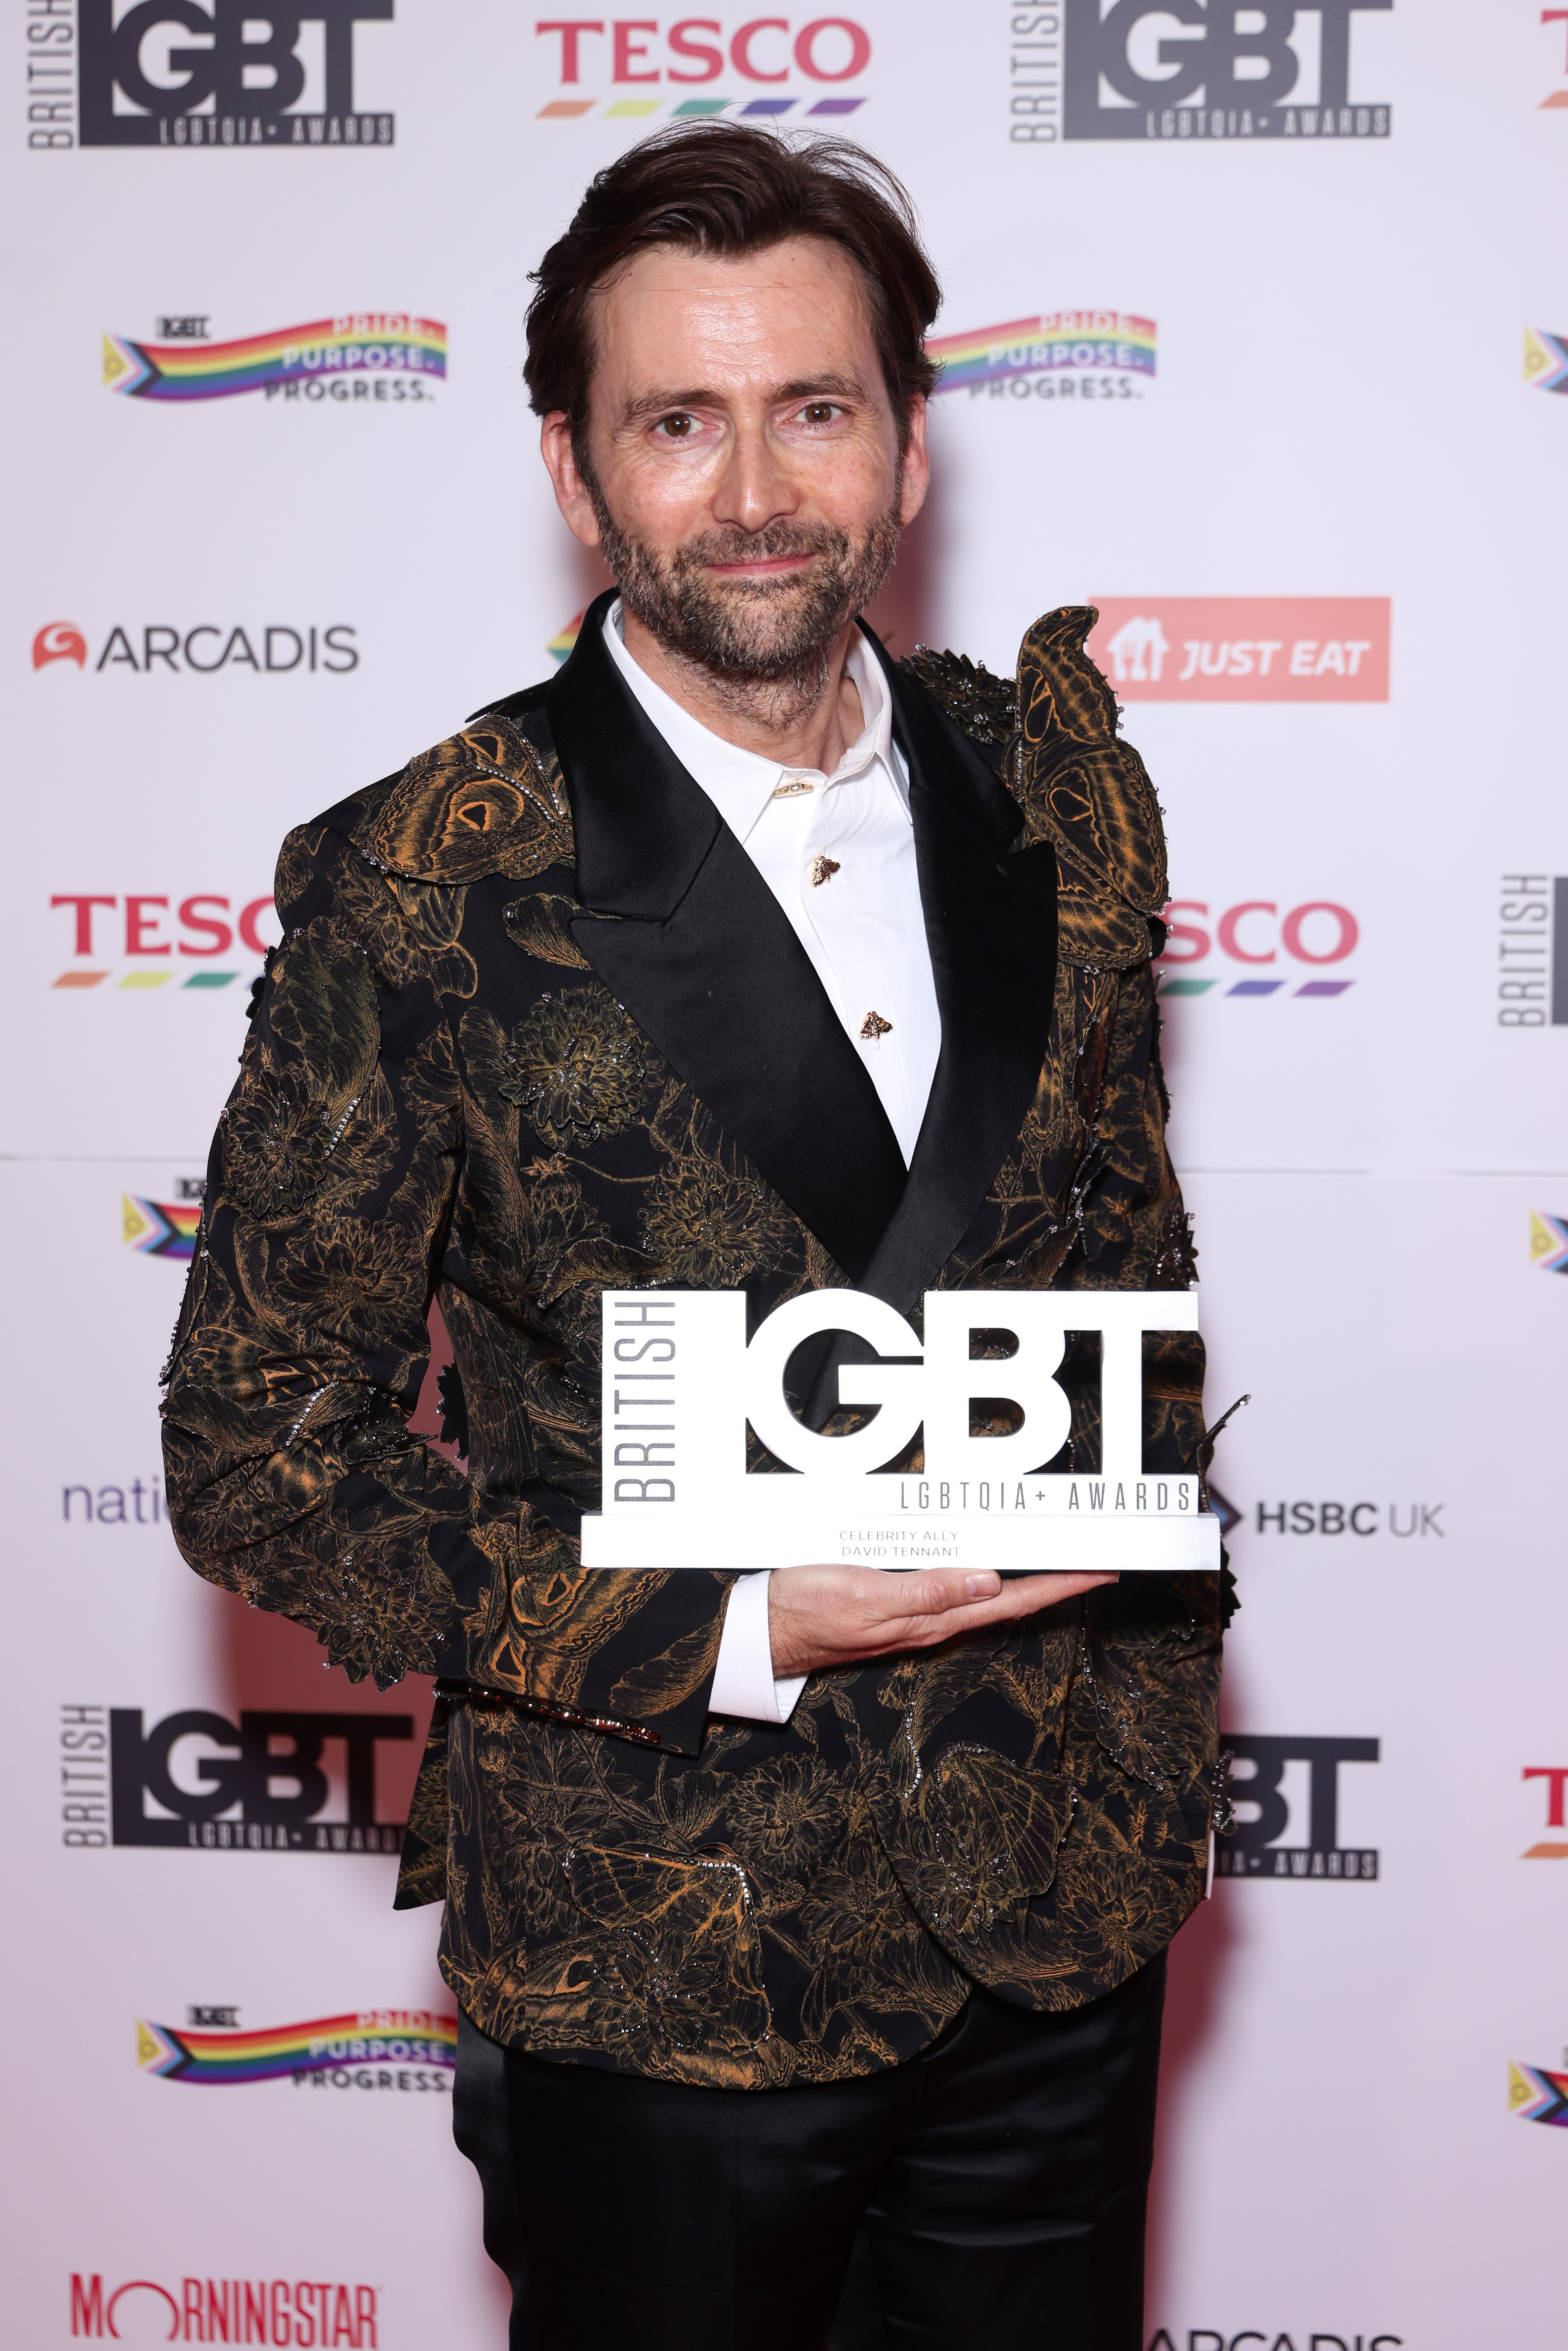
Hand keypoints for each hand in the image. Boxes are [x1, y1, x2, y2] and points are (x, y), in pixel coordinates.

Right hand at [767, 1564, 1116, 1676]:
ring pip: (988, 1596)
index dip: (1062, 1586)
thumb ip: (928, 1590)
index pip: (1013, 1600)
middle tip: (1096, 1561)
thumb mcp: (867, 1594)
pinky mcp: (899, 1606)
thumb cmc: (809, 1612)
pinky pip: (957, 1590)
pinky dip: (985, 1575)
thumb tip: (989, 1580)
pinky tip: (987, 1562)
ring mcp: (918, 1617)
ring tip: (1058, 1559)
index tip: (1102, 1572)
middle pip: (1011, 1600)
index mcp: (933, 1620)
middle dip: (1057, 1582)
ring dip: (1026, 1578)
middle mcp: (934, 1622)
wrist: (767, 1631)